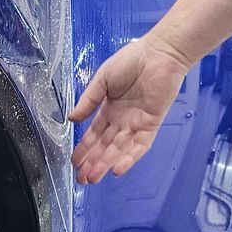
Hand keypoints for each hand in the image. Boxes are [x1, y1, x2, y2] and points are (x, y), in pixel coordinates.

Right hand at [69, 36, 193, 182]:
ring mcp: (136, 123)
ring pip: (119, 149)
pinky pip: (140, 145)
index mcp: (109, 109)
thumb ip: (88, 101)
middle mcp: (122, 119)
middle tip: (82, 178)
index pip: (94, 134)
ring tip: (94, 177)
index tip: (74, 162)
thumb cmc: (132, 60)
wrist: (159, 53)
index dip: (84, 149)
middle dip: (93, 162)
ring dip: (107, 163)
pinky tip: (117, 169)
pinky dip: (129, 157)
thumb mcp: (102, 79)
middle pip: (105, 146)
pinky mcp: (151, 123)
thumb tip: (71, 118)